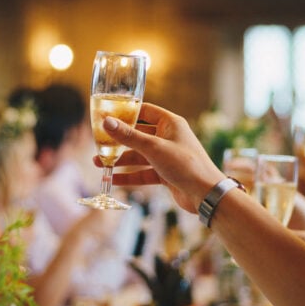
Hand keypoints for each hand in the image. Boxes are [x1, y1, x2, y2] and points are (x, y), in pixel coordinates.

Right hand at [99, 103, 224, 213]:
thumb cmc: (186, 165)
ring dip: (120, 159)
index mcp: (170, 123)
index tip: (107, 116)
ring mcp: (167, 156)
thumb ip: (129, 136)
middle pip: (138, 134)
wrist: (205, 194)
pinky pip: (143, 172)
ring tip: (99, 164)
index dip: (126, 113)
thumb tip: (107, 122)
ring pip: (139, 155)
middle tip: (99, 143)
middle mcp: (169, 137)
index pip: (144, 111)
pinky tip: (112, 179)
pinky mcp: (166, 173)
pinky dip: (129, 175)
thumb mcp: (153, 148)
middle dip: (118, 141)